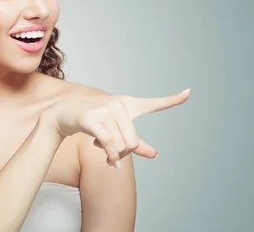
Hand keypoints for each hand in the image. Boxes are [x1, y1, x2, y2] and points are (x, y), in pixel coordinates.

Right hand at [39, 88, 191, 166]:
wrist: (63, 115)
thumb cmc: (92, 122)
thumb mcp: (116, 132)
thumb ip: (136, 142)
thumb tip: (155, 154)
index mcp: (128, 105)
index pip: (154, 103)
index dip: (173, 100)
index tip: (189, 92)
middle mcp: (119, 105)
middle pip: (133, 142)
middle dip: (123, 153)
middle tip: (111, 152)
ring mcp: (105, 109)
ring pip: (121, 146)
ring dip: (113, 156)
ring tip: (101, 146)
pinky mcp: (92, 118)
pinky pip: (109, 145)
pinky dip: (110, 158)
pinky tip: (109, 162)